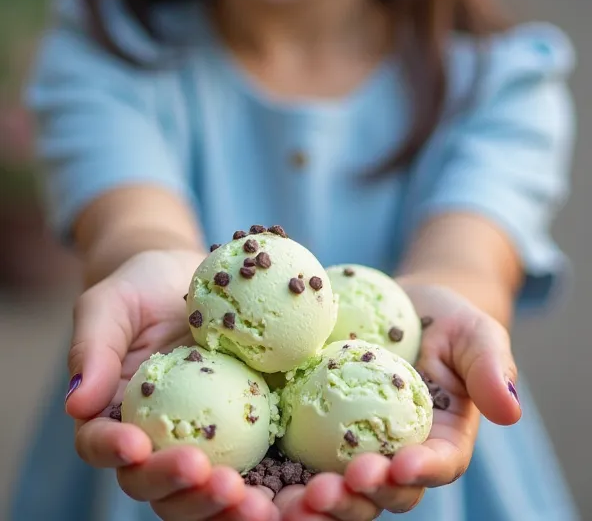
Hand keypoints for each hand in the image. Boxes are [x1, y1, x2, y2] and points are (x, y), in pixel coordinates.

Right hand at [65, 249, 278, 520]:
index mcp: (113, 416)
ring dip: (228, 507)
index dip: (115, 451)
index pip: (102, 445)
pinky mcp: (247, 437)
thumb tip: (76, 403)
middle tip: (213, 479)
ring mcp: (204, 444)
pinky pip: (259, 471)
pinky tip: (298, 489)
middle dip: (184, 493)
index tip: (136, 445)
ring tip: (257, 504)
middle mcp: (155, 442)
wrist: (195, 279)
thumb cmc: (141, 287)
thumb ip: (93, 348)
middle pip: (157, 488)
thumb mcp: (110, 304)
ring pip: (206, 495)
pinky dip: (275, 488)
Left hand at [272, 285, 520, 518]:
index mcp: (438, 445)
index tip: (397, 465)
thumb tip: (511, 410)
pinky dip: (271, 480)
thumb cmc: (444, 319)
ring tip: (288, 500)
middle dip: (353, 500)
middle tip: (328, 490)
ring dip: (310, 506)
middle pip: (377, 497)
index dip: (416, 473)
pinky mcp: (306, 437)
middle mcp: (392, 461)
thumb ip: (491, 365)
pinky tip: (248, 478)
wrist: (395, 305)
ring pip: (331, 495)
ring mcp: (347, 454)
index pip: (433, 468)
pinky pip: (289, 465)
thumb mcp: (474, 330)